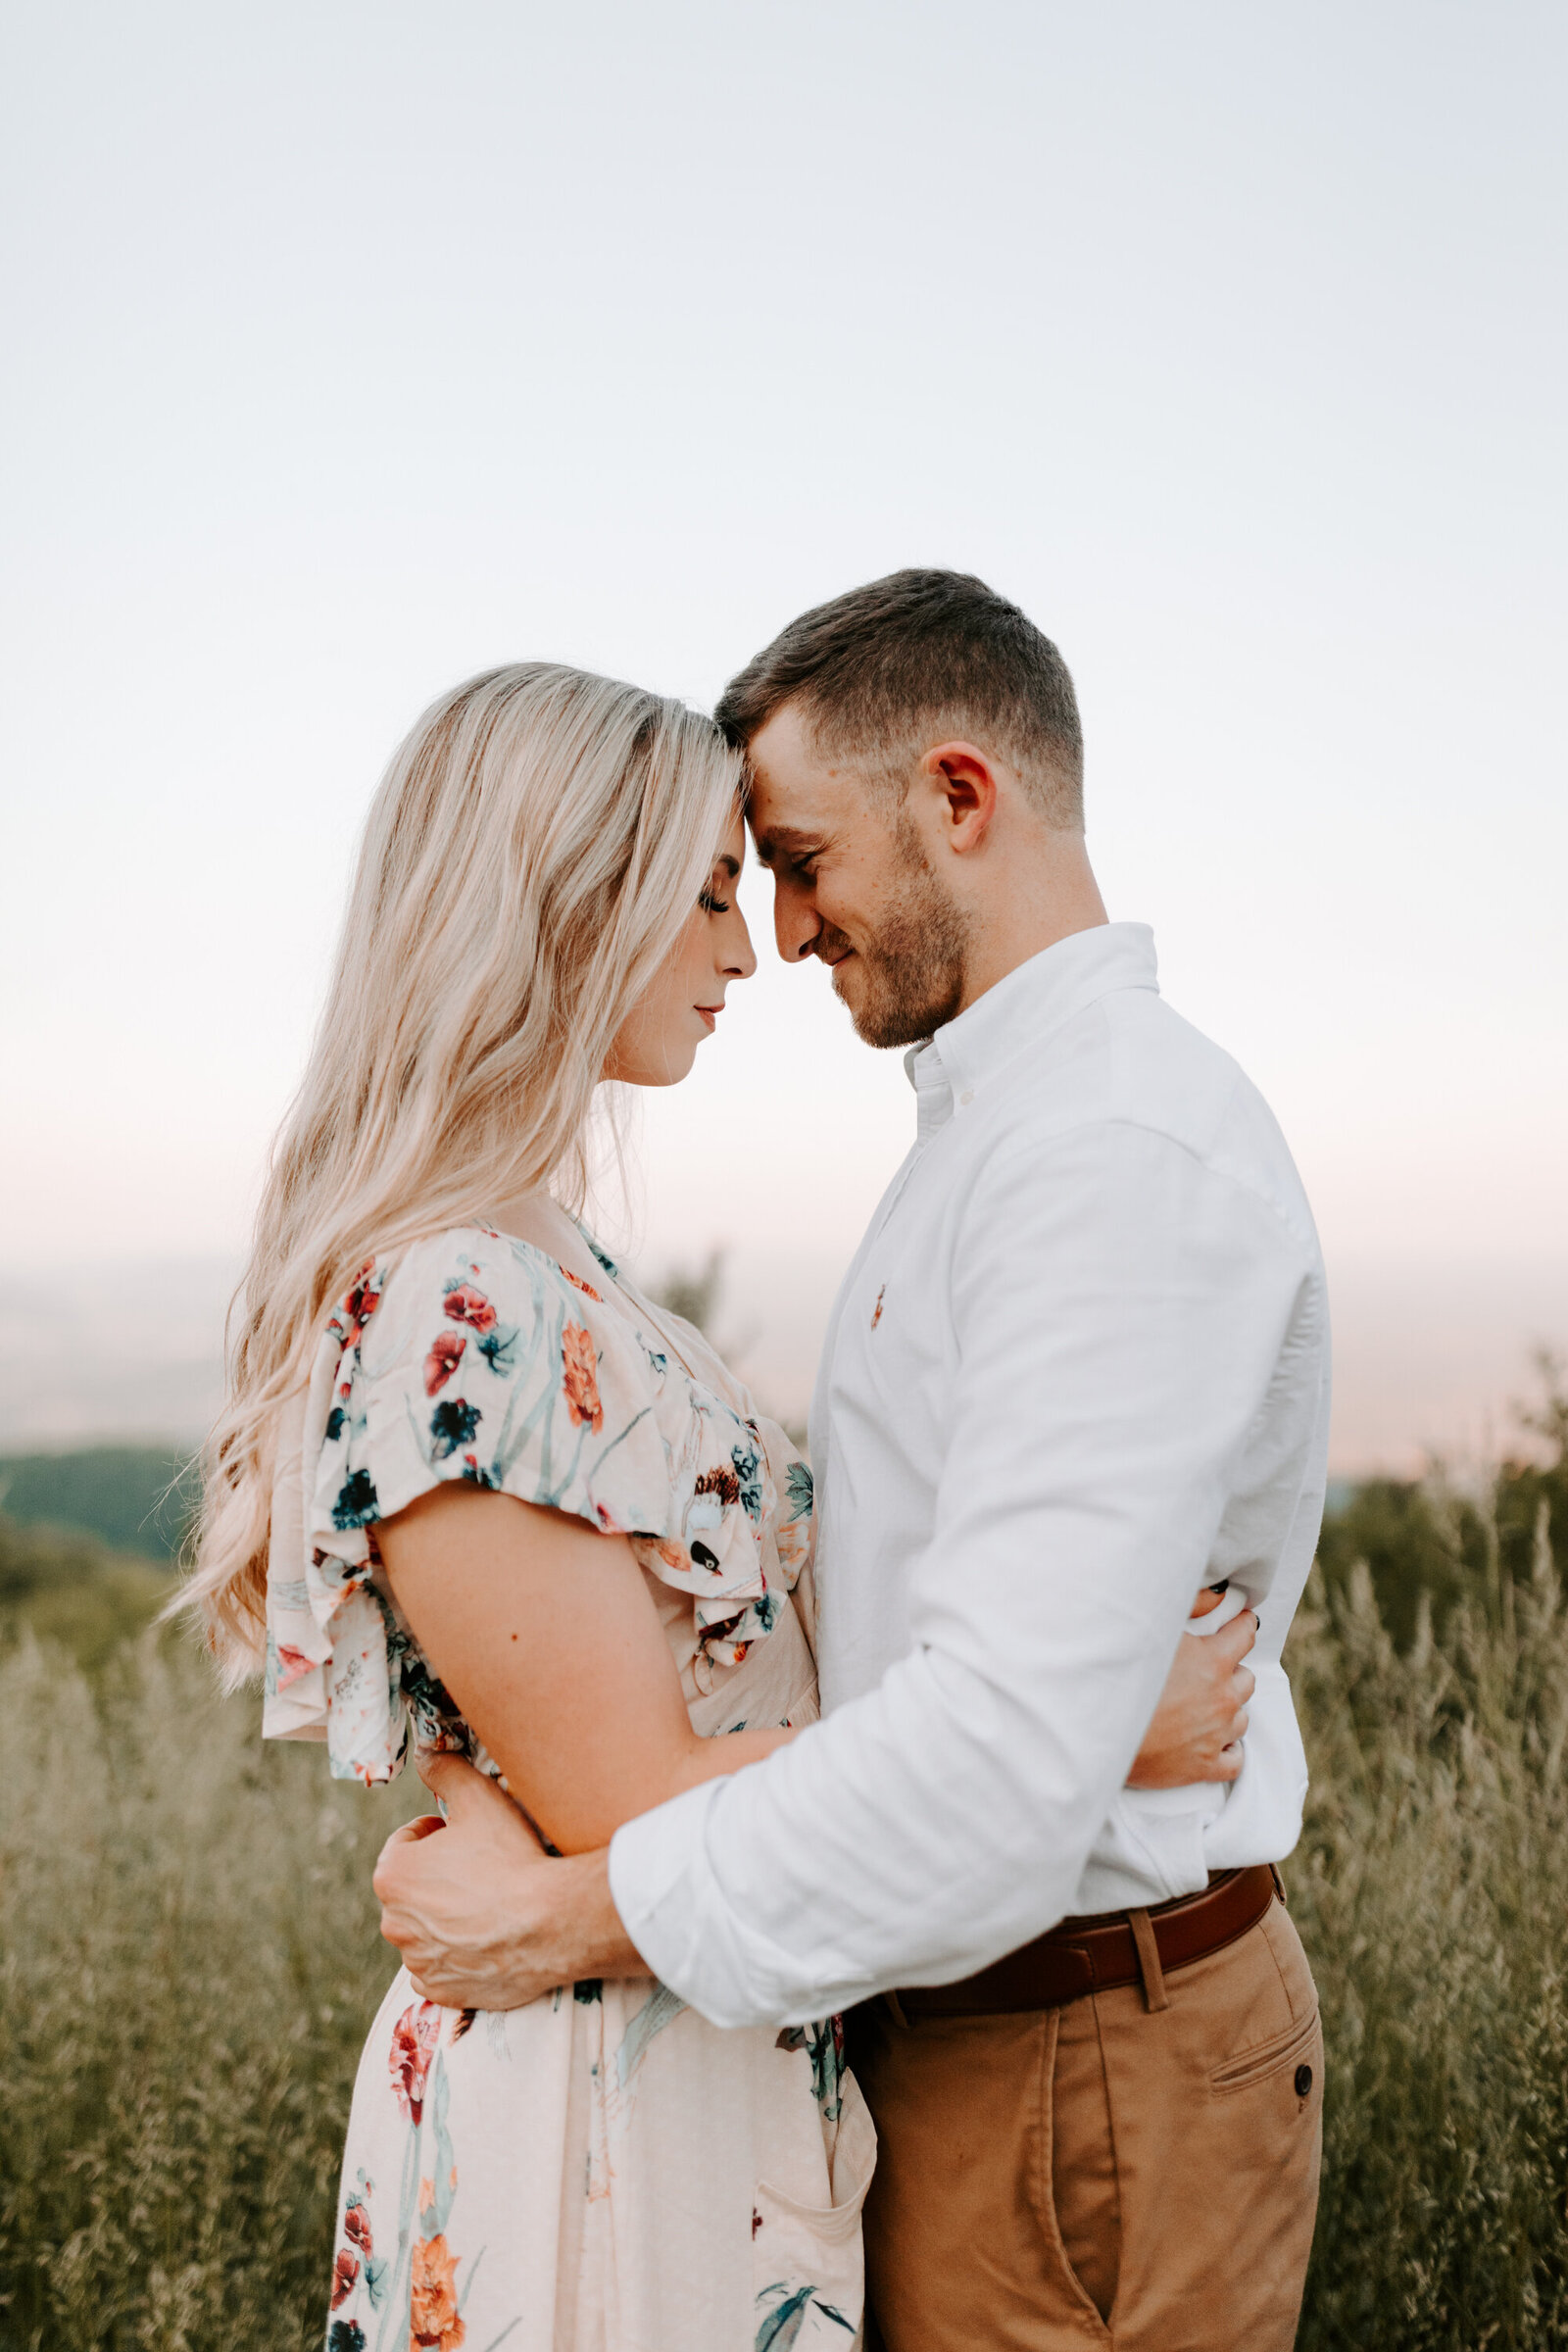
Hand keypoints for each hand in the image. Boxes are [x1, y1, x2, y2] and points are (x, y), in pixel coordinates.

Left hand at [371, 1751, 640, 2008]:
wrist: (551, 1923)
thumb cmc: (512, 1858)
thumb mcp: (478, 1797)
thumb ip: (444, 1769)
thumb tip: (425, 1753)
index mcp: (392, 1875)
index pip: (406, 1843)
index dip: (437, 1834)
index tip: (466, 1837)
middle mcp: (394, 1922)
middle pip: (413, 1888)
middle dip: (439, 1877)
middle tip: (482, 1868)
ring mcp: (417, 1961)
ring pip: (425, 1929)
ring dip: (446, 1916)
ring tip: (489, 1903)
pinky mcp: (441, 1990)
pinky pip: (438, 1969)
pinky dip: (455, 1956)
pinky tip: (487, 1939)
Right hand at [1125, 1604, 1257, 1788]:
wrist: (1094, 1727)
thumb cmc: (1119, 1670)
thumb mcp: (1153, 1624)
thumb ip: (1192, 1602)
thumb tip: (1222, 1594)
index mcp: (1213, 1660)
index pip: (1245, 1635)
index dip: (1240, 1626)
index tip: (1236, 1624)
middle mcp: (1222, 1698)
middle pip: (1246, 1679)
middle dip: (1230, 1671)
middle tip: (1203, 1669)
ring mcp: (1216, 1735)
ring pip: (1242, 1718)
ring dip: (1227, 1709)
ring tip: (1199, 1704)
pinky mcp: (1204, 1766)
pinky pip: (1235, 1761)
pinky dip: (1228, 1750)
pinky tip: (1212, 1741)